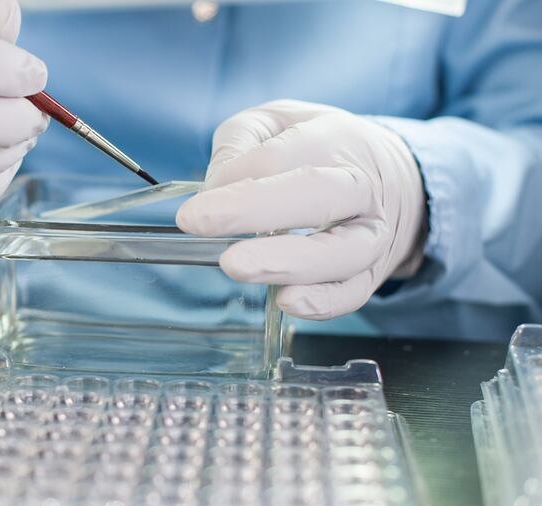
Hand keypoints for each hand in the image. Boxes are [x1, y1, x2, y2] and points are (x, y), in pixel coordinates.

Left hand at [176, 100, 425, 319]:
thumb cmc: (321, 148)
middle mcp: (362, 188)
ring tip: (235, 266)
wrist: (393, 179)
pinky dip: (323, 302)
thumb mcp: (278, 121)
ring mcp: (371, 235)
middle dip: (255, 209)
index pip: (282, 156)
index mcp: (337, 140)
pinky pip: (352, 293)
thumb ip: (242, 141)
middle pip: (318, 194)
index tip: (193, 209)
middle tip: (200, 223)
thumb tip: (216, 186)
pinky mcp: (370, 276)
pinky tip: (287, 302)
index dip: (235, 180)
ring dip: (286, 263)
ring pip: (340, 251)